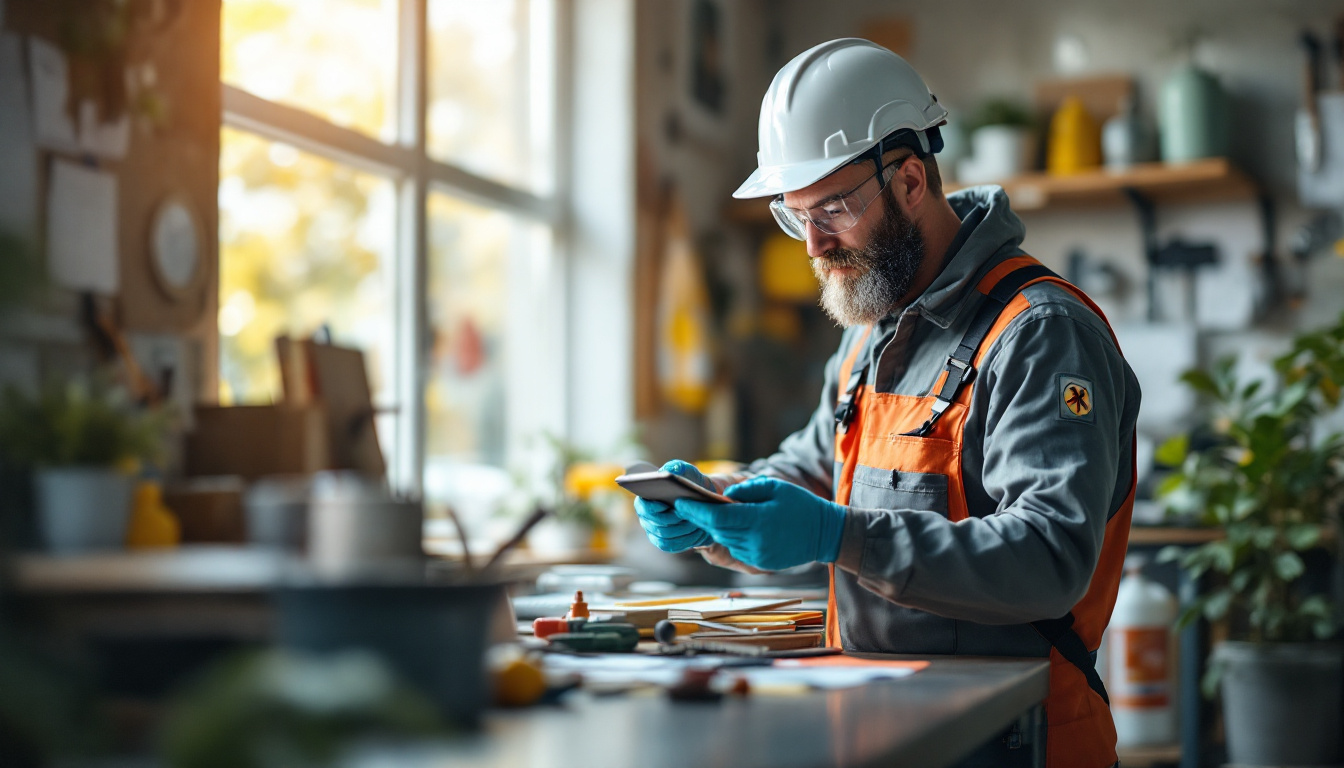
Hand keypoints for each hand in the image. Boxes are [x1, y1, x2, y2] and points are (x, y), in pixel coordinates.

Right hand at [633, 460, 715, 552]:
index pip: (642, 506)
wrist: (702, 500)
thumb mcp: (688, 472)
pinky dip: (684, 540)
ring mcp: (654, 531)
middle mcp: (646, 517)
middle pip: (655, 524)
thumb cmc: (691, 483)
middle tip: (685, 515)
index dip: (651, 508)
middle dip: (671, 520)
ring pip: (665, 536)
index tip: (664, 505)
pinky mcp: (665, 542)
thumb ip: (678, 467)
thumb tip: (670, 469)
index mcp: (646, 498)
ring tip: (695, 523)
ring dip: (681, 530)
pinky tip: (696, 533)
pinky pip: (671, 545)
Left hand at [673, 477, 846, 570]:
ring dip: (719, 528)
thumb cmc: (800, 505)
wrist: (824, 533)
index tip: (680, 503)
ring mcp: (757, 555)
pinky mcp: (760, 564)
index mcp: (758, 520)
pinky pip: (737, 549)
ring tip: (713, 514)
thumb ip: (746, 490)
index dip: (695, 511)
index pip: (717, 518)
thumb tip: (723, 498)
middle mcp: (755, 541)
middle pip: (718, 530)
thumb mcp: (775, 487)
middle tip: (688, 505)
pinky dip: (734, 538)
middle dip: (702, 518)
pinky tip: (739, 527)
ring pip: (726, 540)